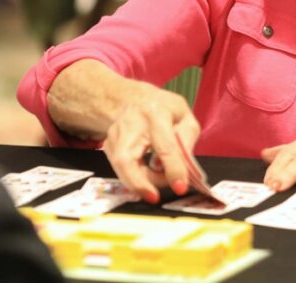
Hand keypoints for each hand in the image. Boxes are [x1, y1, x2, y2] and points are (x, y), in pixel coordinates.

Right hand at [101, 85, 200, 202]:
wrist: (133, 99)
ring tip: (155, 187)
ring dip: (139, 183)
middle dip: (142, 183)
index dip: (173, 169)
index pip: (164, 146)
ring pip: (120, 168)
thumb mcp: (184, 114)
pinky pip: (120, 169)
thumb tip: (184, 165)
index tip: (180, 187)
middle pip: (127, 159)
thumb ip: (187, 137)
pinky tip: (146, 178)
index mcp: (155, 113)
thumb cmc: (162, 107)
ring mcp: (115, 135)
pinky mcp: (108, 146)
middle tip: (156, 196)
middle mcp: (130, 124)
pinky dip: (133, 179)